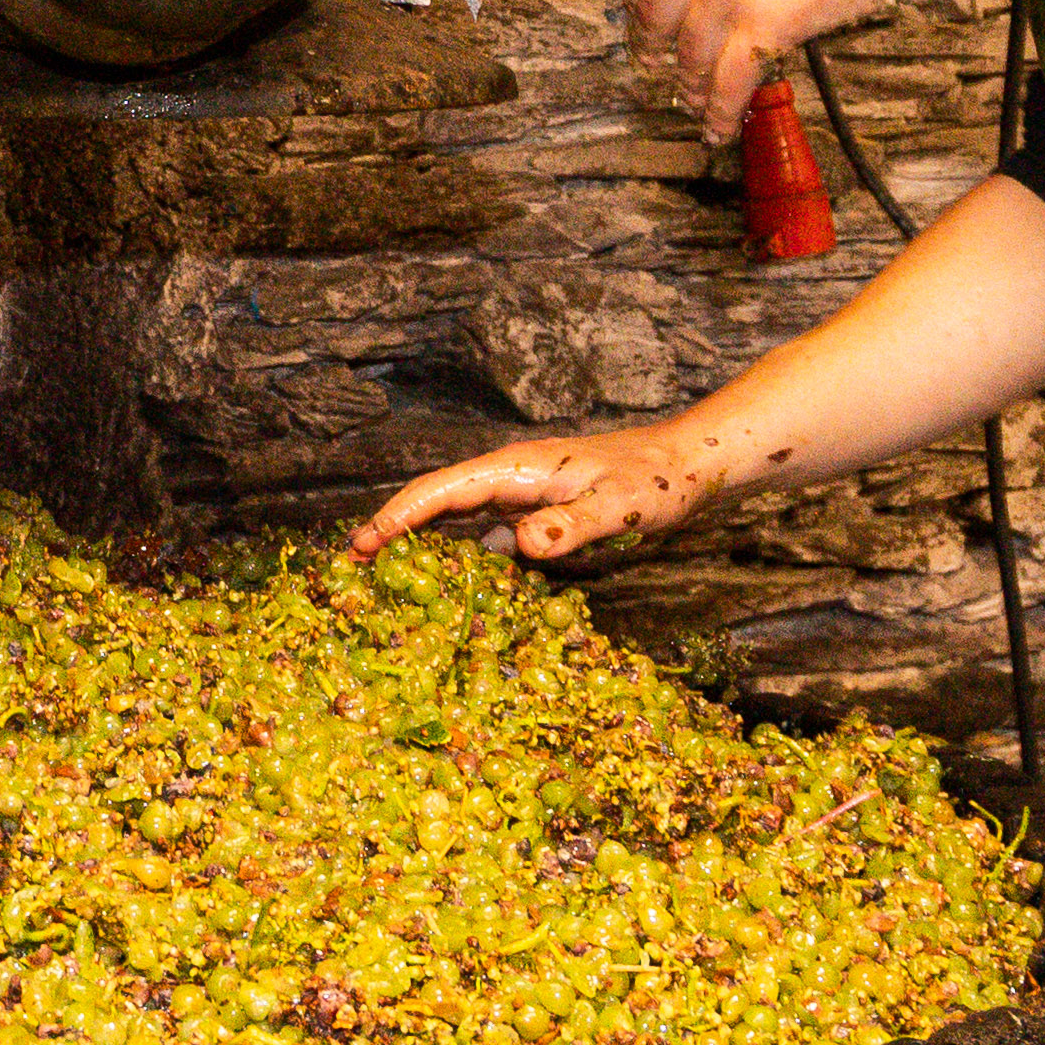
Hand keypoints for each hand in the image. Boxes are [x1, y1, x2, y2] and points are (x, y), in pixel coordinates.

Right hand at [348, 421, 726, 563]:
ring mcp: (525, 491)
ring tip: (386, 575)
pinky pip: (487, 529)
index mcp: (519, 469)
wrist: (691, 463)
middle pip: (438, 499)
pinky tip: (456, 581)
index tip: (360, 546)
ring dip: (422, 540)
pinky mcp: (541, 508)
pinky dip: (461, 551)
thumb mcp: (619, 507)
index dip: (398, 517)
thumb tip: (519, 544)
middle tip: (353, 566)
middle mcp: (513, 476)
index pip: (442, 491)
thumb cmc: (657, 483)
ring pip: (459, 515)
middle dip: (394, 527)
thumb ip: (572, 525)